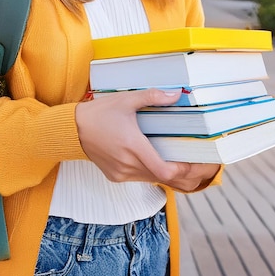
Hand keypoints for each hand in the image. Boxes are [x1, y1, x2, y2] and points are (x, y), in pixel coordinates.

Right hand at [75, 88, 220, 191]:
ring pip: (154, 180)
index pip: (164, 171)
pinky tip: (161, 161)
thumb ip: (152, 97)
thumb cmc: (99, 113)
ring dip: (170, 175)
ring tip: (186, 164)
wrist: (73, 129)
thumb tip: (176, 94)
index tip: (196, 162)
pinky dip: (154, 173)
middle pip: (164, 179)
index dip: (184, 170)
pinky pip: (141, 179)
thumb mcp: (126, 100)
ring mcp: (121, 173)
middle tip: (202, 166)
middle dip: (185, 174)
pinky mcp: (116, 176)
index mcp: (132, 146)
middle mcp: (128, 164)